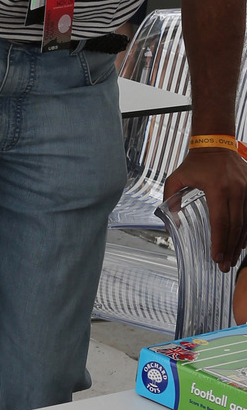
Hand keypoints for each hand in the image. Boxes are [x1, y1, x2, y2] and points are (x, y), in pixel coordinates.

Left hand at [164, 148, 246, 270]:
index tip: (216, 257)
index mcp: (217, 188)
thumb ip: (171, 200)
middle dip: (229, 248)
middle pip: (235, 226)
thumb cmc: (196, 162)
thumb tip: (171, 225)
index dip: (219, 242)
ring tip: (233, 258)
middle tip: (224, 265)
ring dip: (240, 242)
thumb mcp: (177, 178)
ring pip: (246, 222)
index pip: (220, 221)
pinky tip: (242, 243)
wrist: (216, 143)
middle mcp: (236, 190)